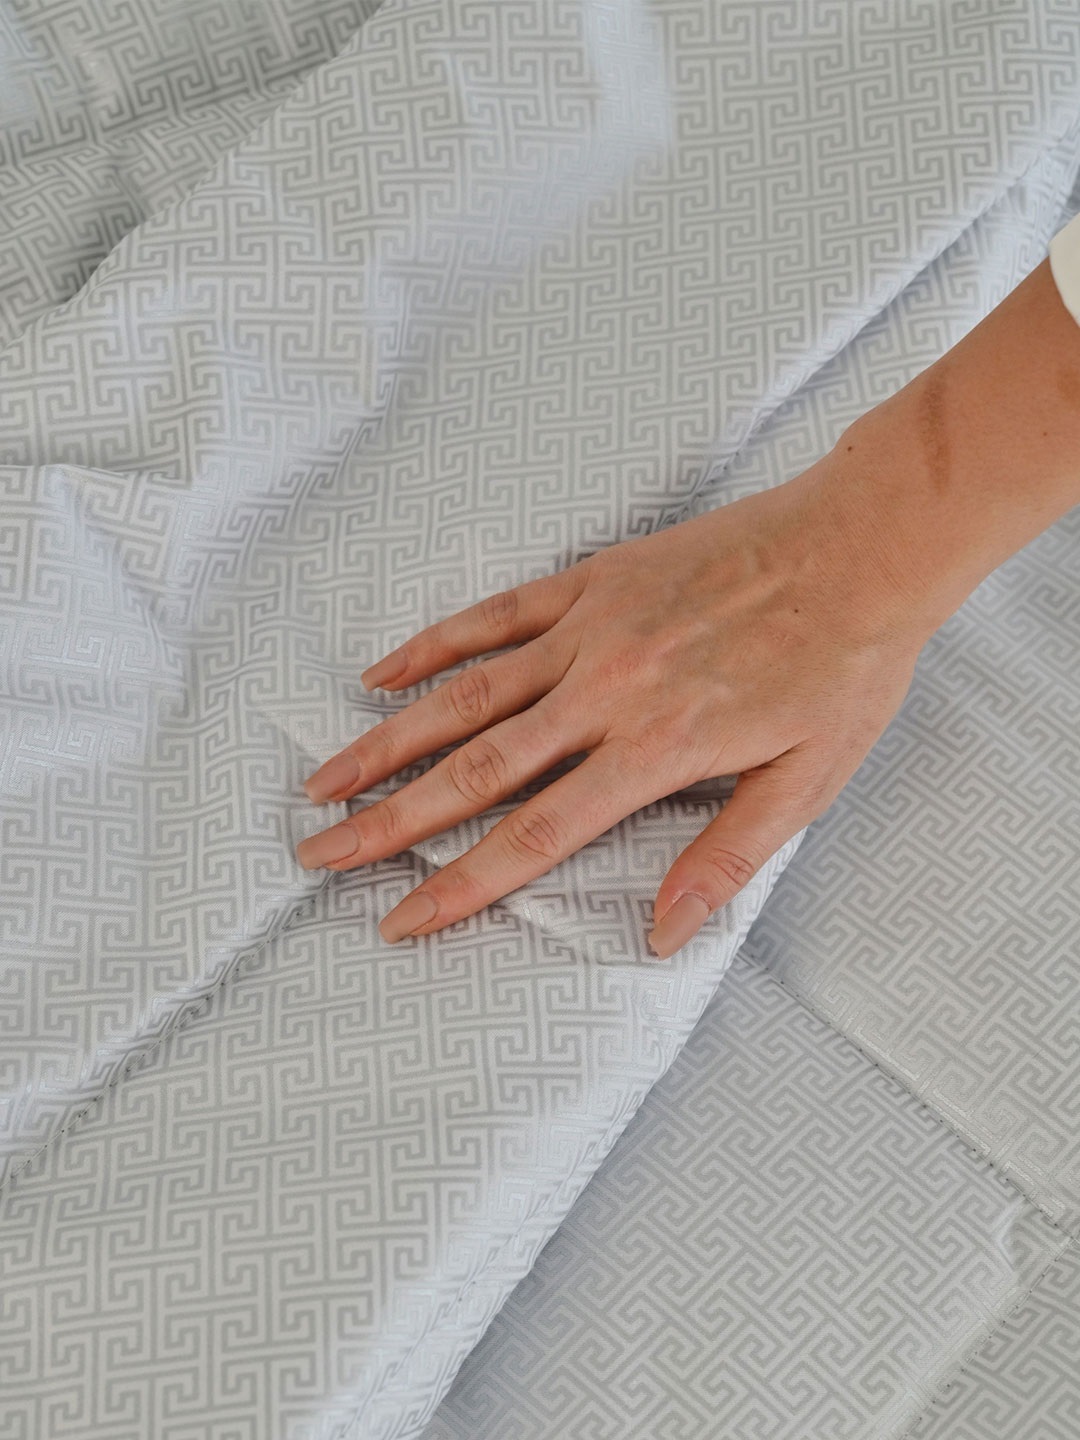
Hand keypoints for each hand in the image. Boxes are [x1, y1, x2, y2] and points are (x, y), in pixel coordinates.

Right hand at [295, 442, 932, 957]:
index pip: (532, 837)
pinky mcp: (591, 581)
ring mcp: (589, 631)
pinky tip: (382, 671)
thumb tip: (664, 935)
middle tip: (318, 854)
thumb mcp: (806, 782)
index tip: (397, 919)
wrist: (862, 545)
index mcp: (654, 751)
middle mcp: (603, 693)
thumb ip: (726, 860)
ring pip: (464, 696)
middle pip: (471, 771)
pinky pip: (493, 615)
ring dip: (386, 741)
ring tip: (324, 780)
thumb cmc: (843, 665)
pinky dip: (433, 644)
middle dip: (386, 822)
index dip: (457, 887)